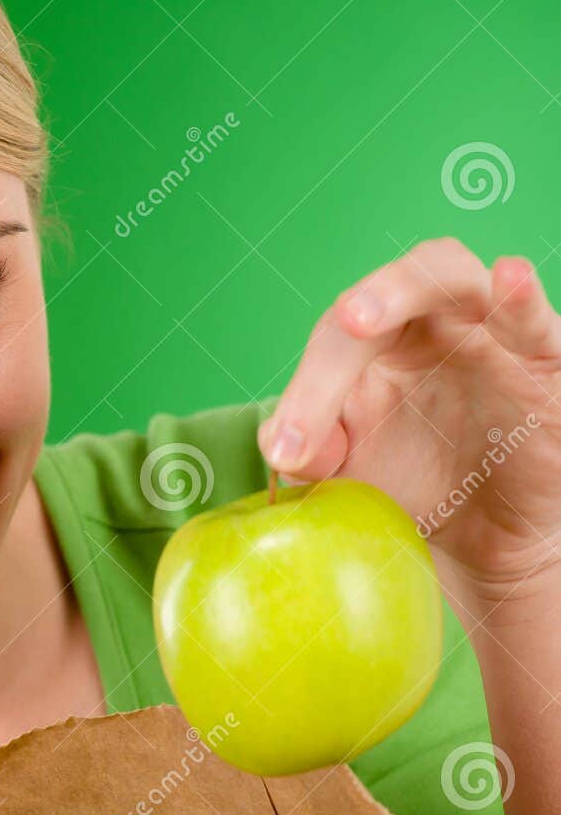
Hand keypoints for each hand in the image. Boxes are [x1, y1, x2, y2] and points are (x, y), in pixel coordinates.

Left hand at [259, 238, 560, 609]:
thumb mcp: (352, 480)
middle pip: (393, 286)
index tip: (288, 452)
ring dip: (409, 287)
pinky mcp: (544, 365)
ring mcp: (489, 335)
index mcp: (377, 344)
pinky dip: (522, 300)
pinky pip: (537, 324)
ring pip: (454, 277)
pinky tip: (509, 278)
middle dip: (360, 308)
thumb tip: (280, 444)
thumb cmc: (414, 488)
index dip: (308, 392)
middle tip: (342, 325)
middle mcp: (431, 324)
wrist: (484, 537)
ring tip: (366, 314)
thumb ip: (311, 459)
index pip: (337, 342)